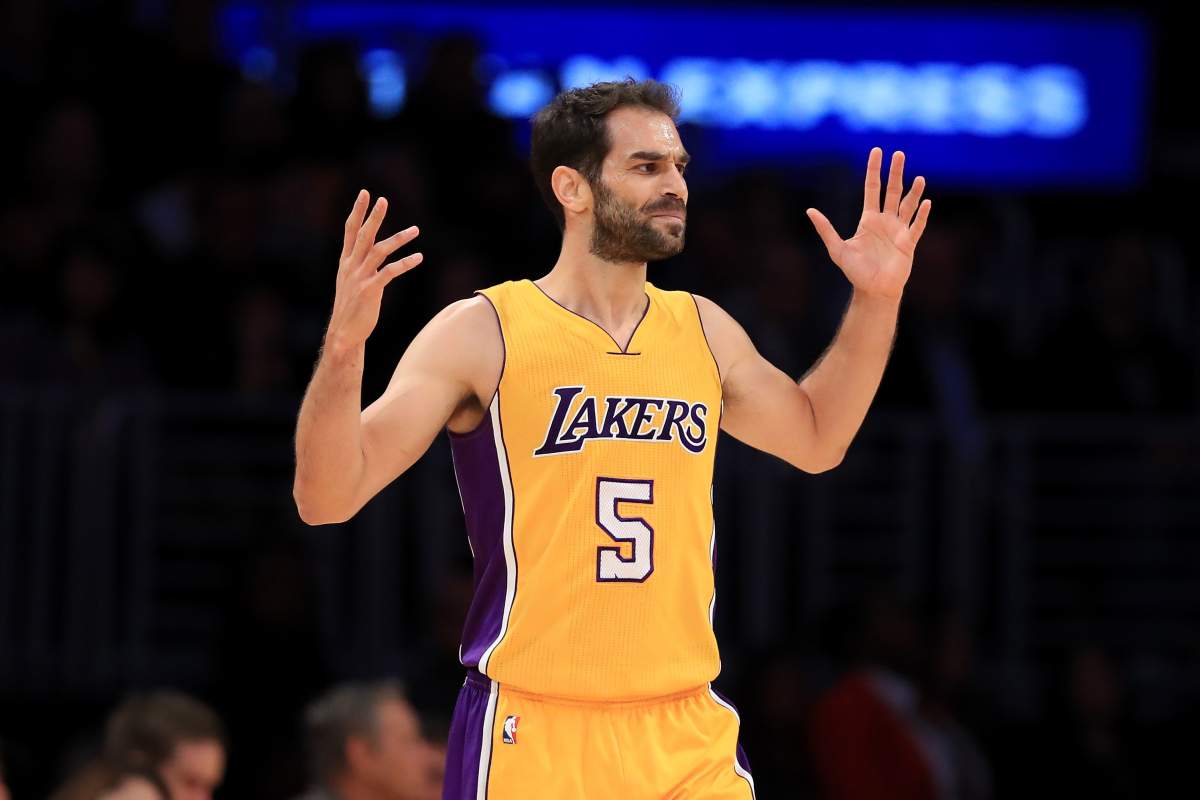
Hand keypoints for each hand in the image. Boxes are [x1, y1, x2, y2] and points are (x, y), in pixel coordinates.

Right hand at [326, 190, 422, 349]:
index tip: (365, 193)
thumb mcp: (349, 280)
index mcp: (346, 261)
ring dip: (399, 239)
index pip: (350, 230)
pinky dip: (405, 264)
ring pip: (379, 251)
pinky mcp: (370, 290)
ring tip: (416, 230)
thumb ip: (358, 263)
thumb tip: (370, 250)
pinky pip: (390, 272)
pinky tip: (419, 257)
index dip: (358, 211)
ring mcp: (360, 277)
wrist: (344, 332)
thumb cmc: (351, 306)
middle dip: (373, 216)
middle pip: (363, 235)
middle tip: (383, 199)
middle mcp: (351, 266)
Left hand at [806, 148, 930, 300]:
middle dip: (895, 172)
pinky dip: (922, 215)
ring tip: (919, 177)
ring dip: (914, 191)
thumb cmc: (856, 272)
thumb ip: (826, 229)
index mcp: (869, 219)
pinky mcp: (908, 243)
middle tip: (899, 153)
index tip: (877, 152)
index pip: (872, 188)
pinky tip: (926, 202)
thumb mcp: (837, 249)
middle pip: (892, 191)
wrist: (873, 290)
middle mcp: (886, 221)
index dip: (874, 170)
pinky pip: (916, 226)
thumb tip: (810, 211)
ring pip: (908, 205)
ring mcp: (898, 230)